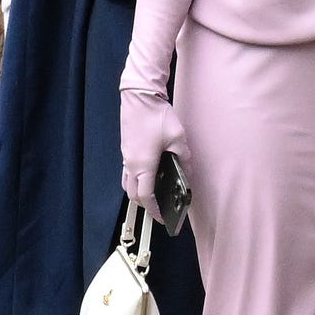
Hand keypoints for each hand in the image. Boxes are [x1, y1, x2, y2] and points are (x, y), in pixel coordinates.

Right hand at [120, 88, 190, 222]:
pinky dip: (136, 179)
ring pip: (128, 184)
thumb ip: (184, 158)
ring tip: (154, 193)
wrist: (139, 97)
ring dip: (139, 192)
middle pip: (134, 194)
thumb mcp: (178, 138)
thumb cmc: (156, 116)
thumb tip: (188, 173)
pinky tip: (149, 173)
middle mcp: (131, 165)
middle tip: (159, 207)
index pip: (145, 197)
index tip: (163, 217)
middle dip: (146, 204)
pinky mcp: (126, 149)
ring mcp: (126, 157)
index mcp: (143, 166)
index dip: (154, 210)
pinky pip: (128, 172)